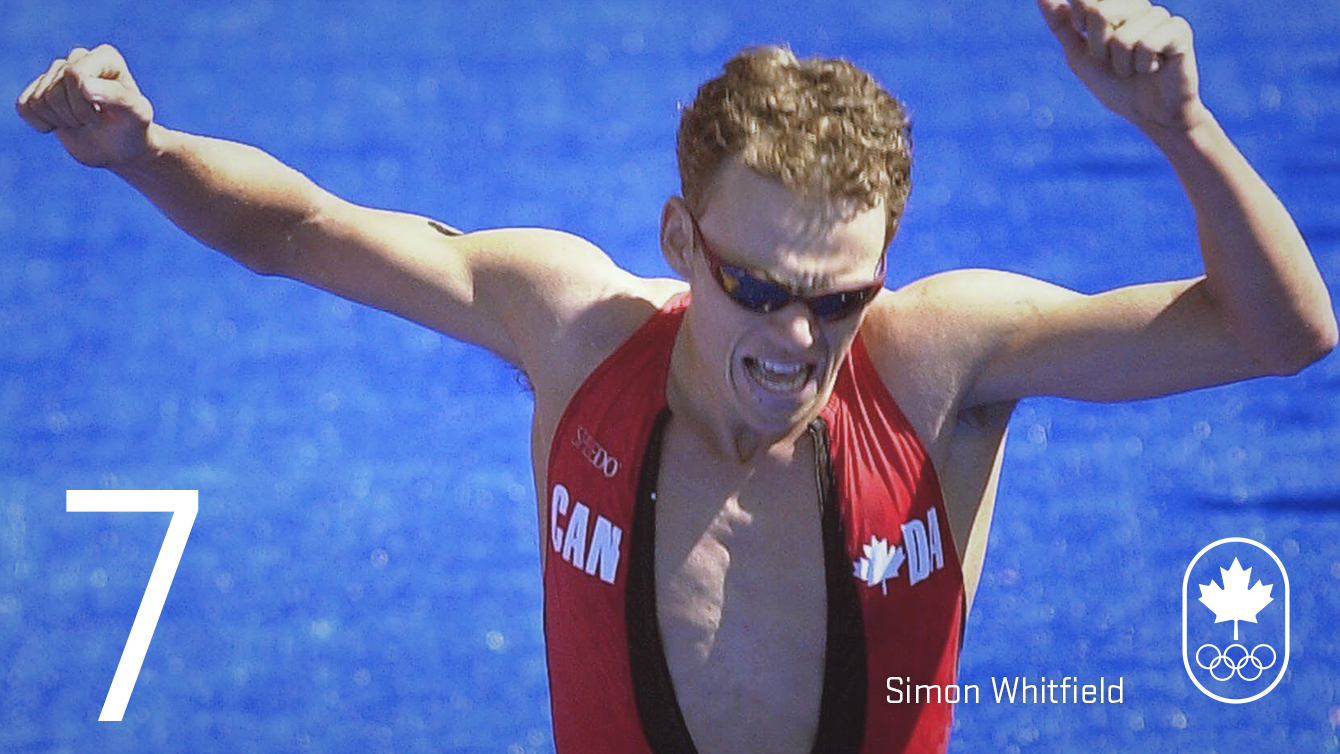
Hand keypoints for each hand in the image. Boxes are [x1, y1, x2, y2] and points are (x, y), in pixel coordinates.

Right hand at [15, 44, 155, 167]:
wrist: (121, 148)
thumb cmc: (132, 129)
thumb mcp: (137, 115)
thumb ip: (118, 97)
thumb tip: (84, 84)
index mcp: (105, 57)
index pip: (75, 73)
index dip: (85, 103)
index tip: (106, 115)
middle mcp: (79, 58)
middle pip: (55, 89)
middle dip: (75, 114)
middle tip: (97, 121)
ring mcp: (57, 73)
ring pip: (39, 100)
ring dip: (62, 121)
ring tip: (84, 121)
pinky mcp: (40, 91)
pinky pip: (24, 106)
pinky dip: (42, 123)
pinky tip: (63, 124)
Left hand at [1036, 0, 1209, 132]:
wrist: (1149, 115)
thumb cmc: (1117, 86)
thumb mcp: (1080, 56)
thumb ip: (1061, 25)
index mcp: (1115, 6)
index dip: (1080, 23)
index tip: (1091, 41)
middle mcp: (1138, 5)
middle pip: (1100, 12)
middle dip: (1099, 48)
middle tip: (1115, 62)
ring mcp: (1159, 16)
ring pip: (1122, 36)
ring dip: (1122, 64)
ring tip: (1135, 69)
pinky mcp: (1179, 31)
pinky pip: (1145, 44)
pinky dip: (1142, 66)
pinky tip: (1153, 69)